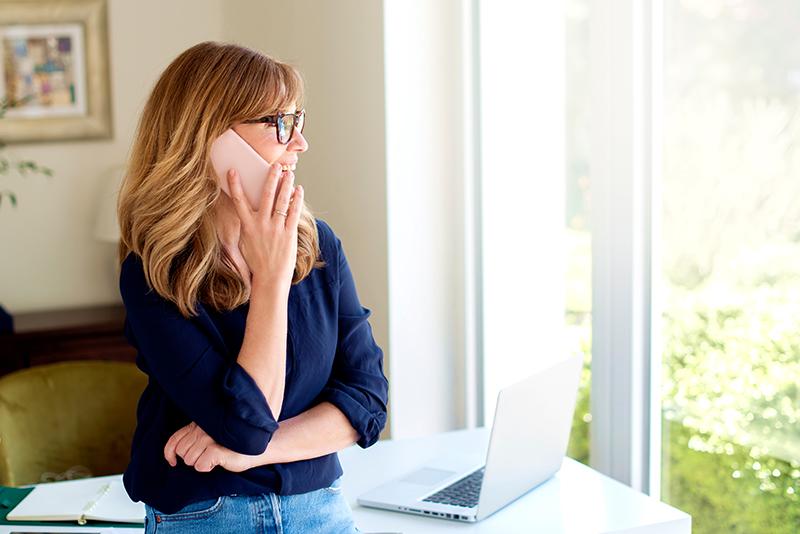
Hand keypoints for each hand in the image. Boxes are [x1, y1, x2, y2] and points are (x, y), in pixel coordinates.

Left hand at [164, 422, 255, 472]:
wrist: (258, 447)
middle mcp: (202, 429)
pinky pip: (200, 466)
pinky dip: (207, 467)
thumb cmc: (234, 444)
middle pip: (182, 452)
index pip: (174, 439)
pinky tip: (218, 462)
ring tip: (214, 458)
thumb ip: (195, 439)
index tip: (173, 462)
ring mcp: (210, 438)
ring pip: (190, 460)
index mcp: (198, 424)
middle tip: (206, 457)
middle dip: (191, 459)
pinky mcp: (217, 450)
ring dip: (200, 463)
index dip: (169, 453)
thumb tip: (175, 453)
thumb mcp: (211, 437)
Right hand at [226, 163, 303, 287]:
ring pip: (282, 201)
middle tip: (275, 165)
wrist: (270, 278)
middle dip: (271, 178)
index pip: (239, 201)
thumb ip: (247, 227)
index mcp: (247, 226)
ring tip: (289, 174)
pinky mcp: (289, 234)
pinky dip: (297, 200)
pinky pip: (294, 213)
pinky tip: (299, 190)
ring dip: (286, 186)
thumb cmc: (257, 262)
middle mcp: (261, 225)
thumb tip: (246, 214)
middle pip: (266, 196)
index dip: (235, 185)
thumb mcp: (245, 243)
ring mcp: (276, 228)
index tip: (233, 171)